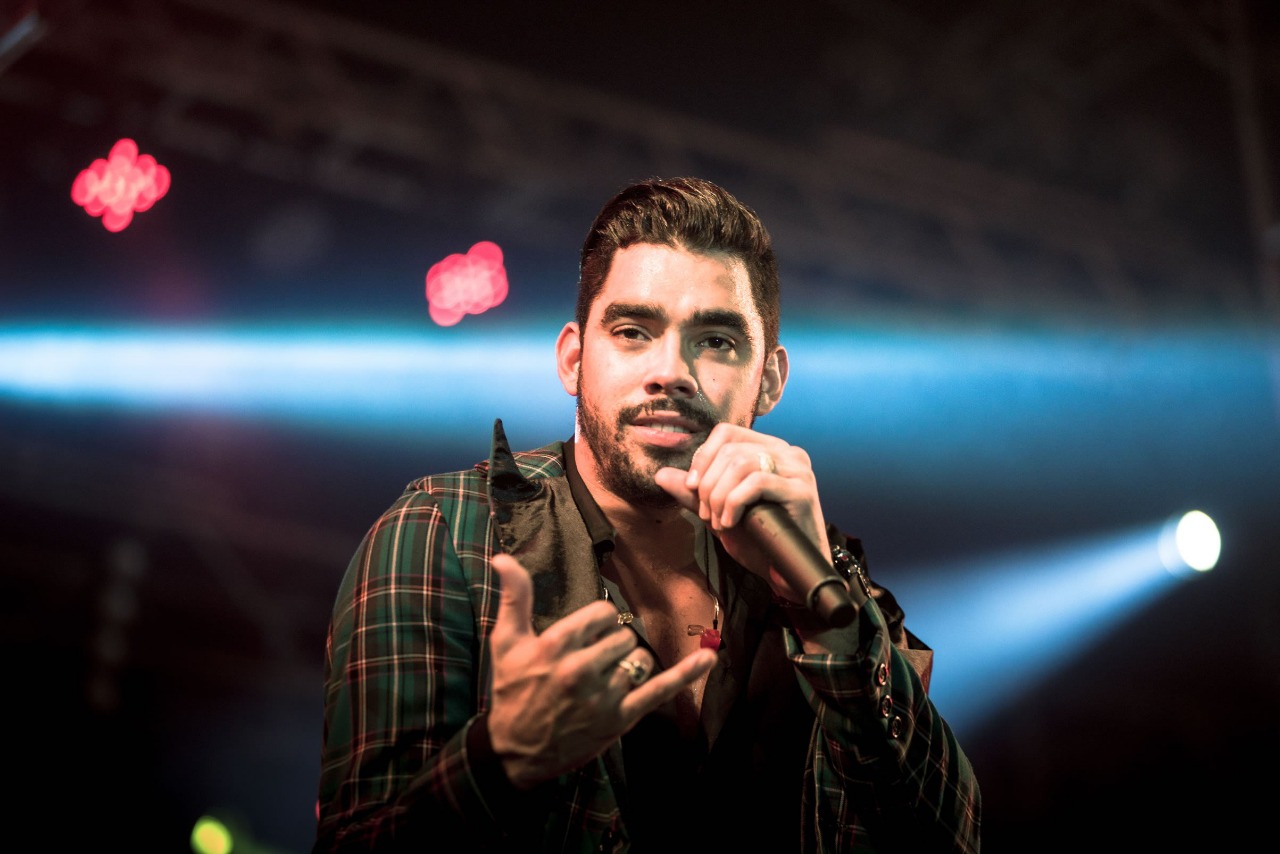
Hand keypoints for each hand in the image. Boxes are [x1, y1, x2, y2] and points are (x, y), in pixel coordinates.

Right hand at [486, 553, 717, 788]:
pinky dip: (686, 673)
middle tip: (589, 661)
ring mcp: (603, 696)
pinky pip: (660, 690)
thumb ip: (514, 598)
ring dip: (627, 665)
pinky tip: (708, 658)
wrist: (515, 752)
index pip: (602, 612)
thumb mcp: (507, 642)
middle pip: (623, 634)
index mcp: (556, 645)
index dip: (597, 621)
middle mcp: (581, 669)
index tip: (585, 634)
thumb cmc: (512, 691)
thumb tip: (504, 558)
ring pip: (638, 659)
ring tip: (602, 680)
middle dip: (611, 644)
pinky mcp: (620, 718)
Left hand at [653, 423, 829, 602]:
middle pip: (730, 449)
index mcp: (769, 451)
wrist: (788, 575)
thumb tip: (661, 474)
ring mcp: (797, 470)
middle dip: (708, 484)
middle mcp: (787, 453)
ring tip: (718, 522)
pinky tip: (730, 524)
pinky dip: (734, 503)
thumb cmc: (759, 543)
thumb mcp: (719, 513)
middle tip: (705, 514)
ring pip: (741, 463)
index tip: (692, 488)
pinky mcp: (802, 491)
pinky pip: (757, 482)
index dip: (703, 457)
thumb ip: (694, 494)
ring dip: (719, 496)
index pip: (726, 433)